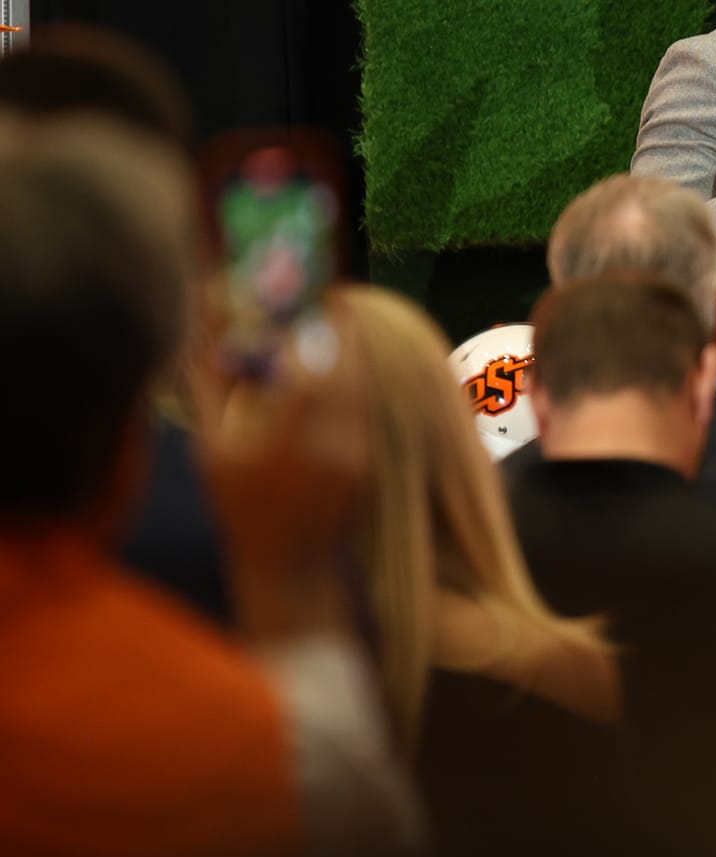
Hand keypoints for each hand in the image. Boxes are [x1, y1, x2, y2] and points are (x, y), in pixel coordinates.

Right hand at [193, 298, 370, 639]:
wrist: (288, 563)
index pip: (317, 364)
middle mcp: (332, 442)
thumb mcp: (210, 445)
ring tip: (336, 330)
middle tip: (334, 300)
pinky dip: (357, 386)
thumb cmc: (237, 503)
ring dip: (353, 356)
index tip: (324, 293)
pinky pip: (368, 410)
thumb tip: (203, 326)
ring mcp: (359, 453)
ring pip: (364, 388)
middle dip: (344, 332)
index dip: (326, 325)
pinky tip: (339, 374)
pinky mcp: (373, 461)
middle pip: (349, 369)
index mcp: (288, 435)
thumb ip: (207, 382)